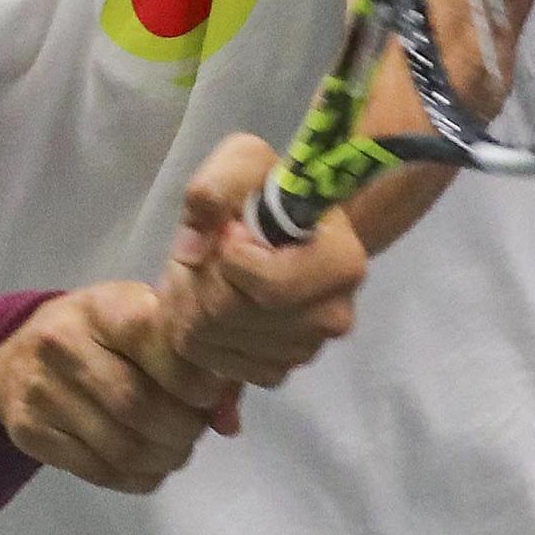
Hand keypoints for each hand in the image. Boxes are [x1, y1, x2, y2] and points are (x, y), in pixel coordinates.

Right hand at [0, 283, 238, 495]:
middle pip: (140, 405)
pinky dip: (137, 476)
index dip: (197, 381)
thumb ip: (193, 363)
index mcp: (102, 307)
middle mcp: (64, 344)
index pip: (159, 345)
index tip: (210, 395)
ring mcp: (43, 391)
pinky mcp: (31, 432)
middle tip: (195, 429)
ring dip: (164, 458)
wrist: (15, 356)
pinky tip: (148, 463)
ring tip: (175, 448)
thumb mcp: (140, 323)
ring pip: (122, 446)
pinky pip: (99, 471)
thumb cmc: (98, 335)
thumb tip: (228, 421)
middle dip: (184, 428)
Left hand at [157, 134, 367, 388]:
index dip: (230, 259)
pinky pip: (221, 366)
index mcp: (341, 262)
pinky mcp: (279, 371)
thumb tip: (193, 250)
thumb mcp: (241, 162)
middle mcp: (334, 315)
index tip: (227, 232)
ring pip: (219, 342)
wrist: (275, 228)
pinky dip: (203, 338)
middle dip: (201, 282)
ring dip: (194, 308)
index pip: (270, 287)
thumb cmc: (264, 192)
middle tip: (204, 257)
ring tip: (206, 277)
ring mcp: (307, 349)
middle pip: (234, 315)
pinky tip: (211, 307)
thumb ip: (215, 189)